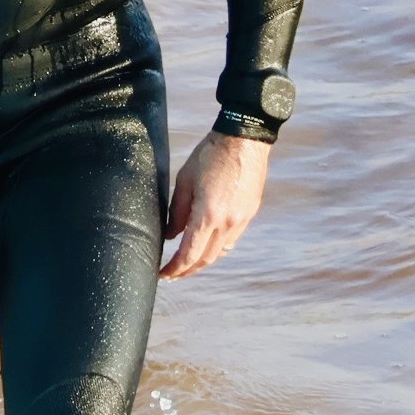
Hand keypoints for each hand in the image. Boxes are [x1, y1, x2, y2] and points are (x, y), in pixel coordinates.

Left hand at [160, 130, 270, 280]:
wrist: (244, 138)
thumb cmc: (210, 154)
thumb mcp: (184, 180)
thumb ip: (176, 211)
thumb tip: (171, 235)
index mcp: (208, 215)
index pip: (189, 254)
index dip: (175, 269)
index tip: (163, 274)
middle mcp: (228, 223)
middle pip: (206, 259)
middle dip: (187, 271)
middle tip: (172, 275)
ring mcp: (242, 219)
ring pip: (221, 252)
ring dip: (204, 262)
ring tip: (188, 264)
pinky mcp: (250, 213)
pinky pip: (232, 239)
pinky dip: (218, 248)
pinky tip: (208, 245)